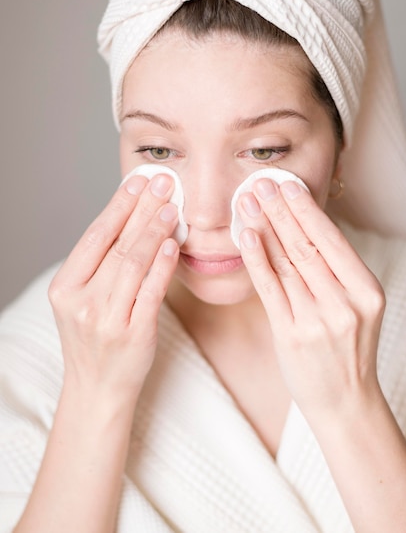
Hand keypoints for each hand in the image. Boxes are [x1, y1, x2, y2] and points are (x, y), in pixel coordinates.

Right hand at [49, 173, 178, 400]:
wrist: (97, 389)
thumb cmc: (94, 339)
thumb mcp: (83, 300)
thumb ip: (100, 265)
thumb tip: (133, 217)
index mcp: (65, 288)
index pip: (95, 236)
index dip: (119, 205)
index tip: (138, 181)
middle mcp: (82, 302)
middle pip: (116, 244)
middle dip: (143, 209)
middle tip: (164, 183)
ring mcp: (107, 320)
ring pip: (134, 263)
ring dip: (155, 231)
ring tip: (173, 208)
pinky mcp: (134, 334)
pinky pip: (151, 292)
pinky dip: (164, 266)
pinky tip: (174, 245)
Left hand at [237, 178, 385, 422]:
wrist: (345, 401)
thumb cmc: (347, 349)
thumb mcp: (357, 307)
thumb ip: (336, 271)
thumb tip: (301, 224)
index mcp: (367, 291)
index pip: (332, 241)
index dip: (306, 210)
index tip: (287, 185)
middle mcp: (346, 304)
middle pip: (307, 246)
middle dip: (281, 211)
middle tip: (261, 183)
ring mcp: (318, 321)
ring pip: (287, 263)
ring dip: (265, 227)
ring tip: (248, 201)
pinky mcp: (292, 335)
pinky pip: (270, 289)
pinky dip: (257, 259)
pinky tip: (246, 236)